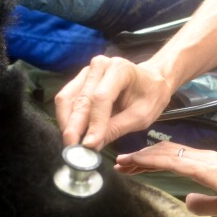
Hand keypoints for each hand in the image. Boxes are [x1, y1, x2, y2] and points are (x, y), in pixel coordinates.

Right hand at [54, 55, 173, 148]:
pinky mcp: (79, 80)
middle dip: (74, 127)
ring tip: (71, 145)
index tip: (89, 145)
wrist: (150, 81)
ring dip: (66, 123)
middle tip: (72, 150)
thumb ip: (117, 128)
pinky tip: (72, 133)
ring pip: (67, 98)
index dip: (94, 123)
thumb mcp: (142, 116)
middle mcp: (99, 65)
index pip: (101, 98)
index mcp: (120, 69)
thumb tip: (92, 145)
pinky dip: (66, 118)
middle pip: (81, 99)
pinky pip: (66, 99)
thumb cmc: (150, 96)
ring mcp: (87, 71)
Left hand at [115, 141, 216, 216]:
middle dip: (141, 157)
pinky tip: (143, 161)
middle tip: (121, 162)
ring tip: (124, 161)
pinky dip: (157, 160)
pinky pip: (177, 161)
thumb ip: (205, 203)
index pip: (172, 159)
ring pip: (166, 153)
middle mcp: (202, 158)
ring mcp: (204, 161)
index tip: (133, 166)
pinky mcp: (207, 168)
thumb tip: (189, 202)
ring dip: (143, 157)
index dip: (151, 161)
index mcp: (206, 166)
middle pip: (164, 152)